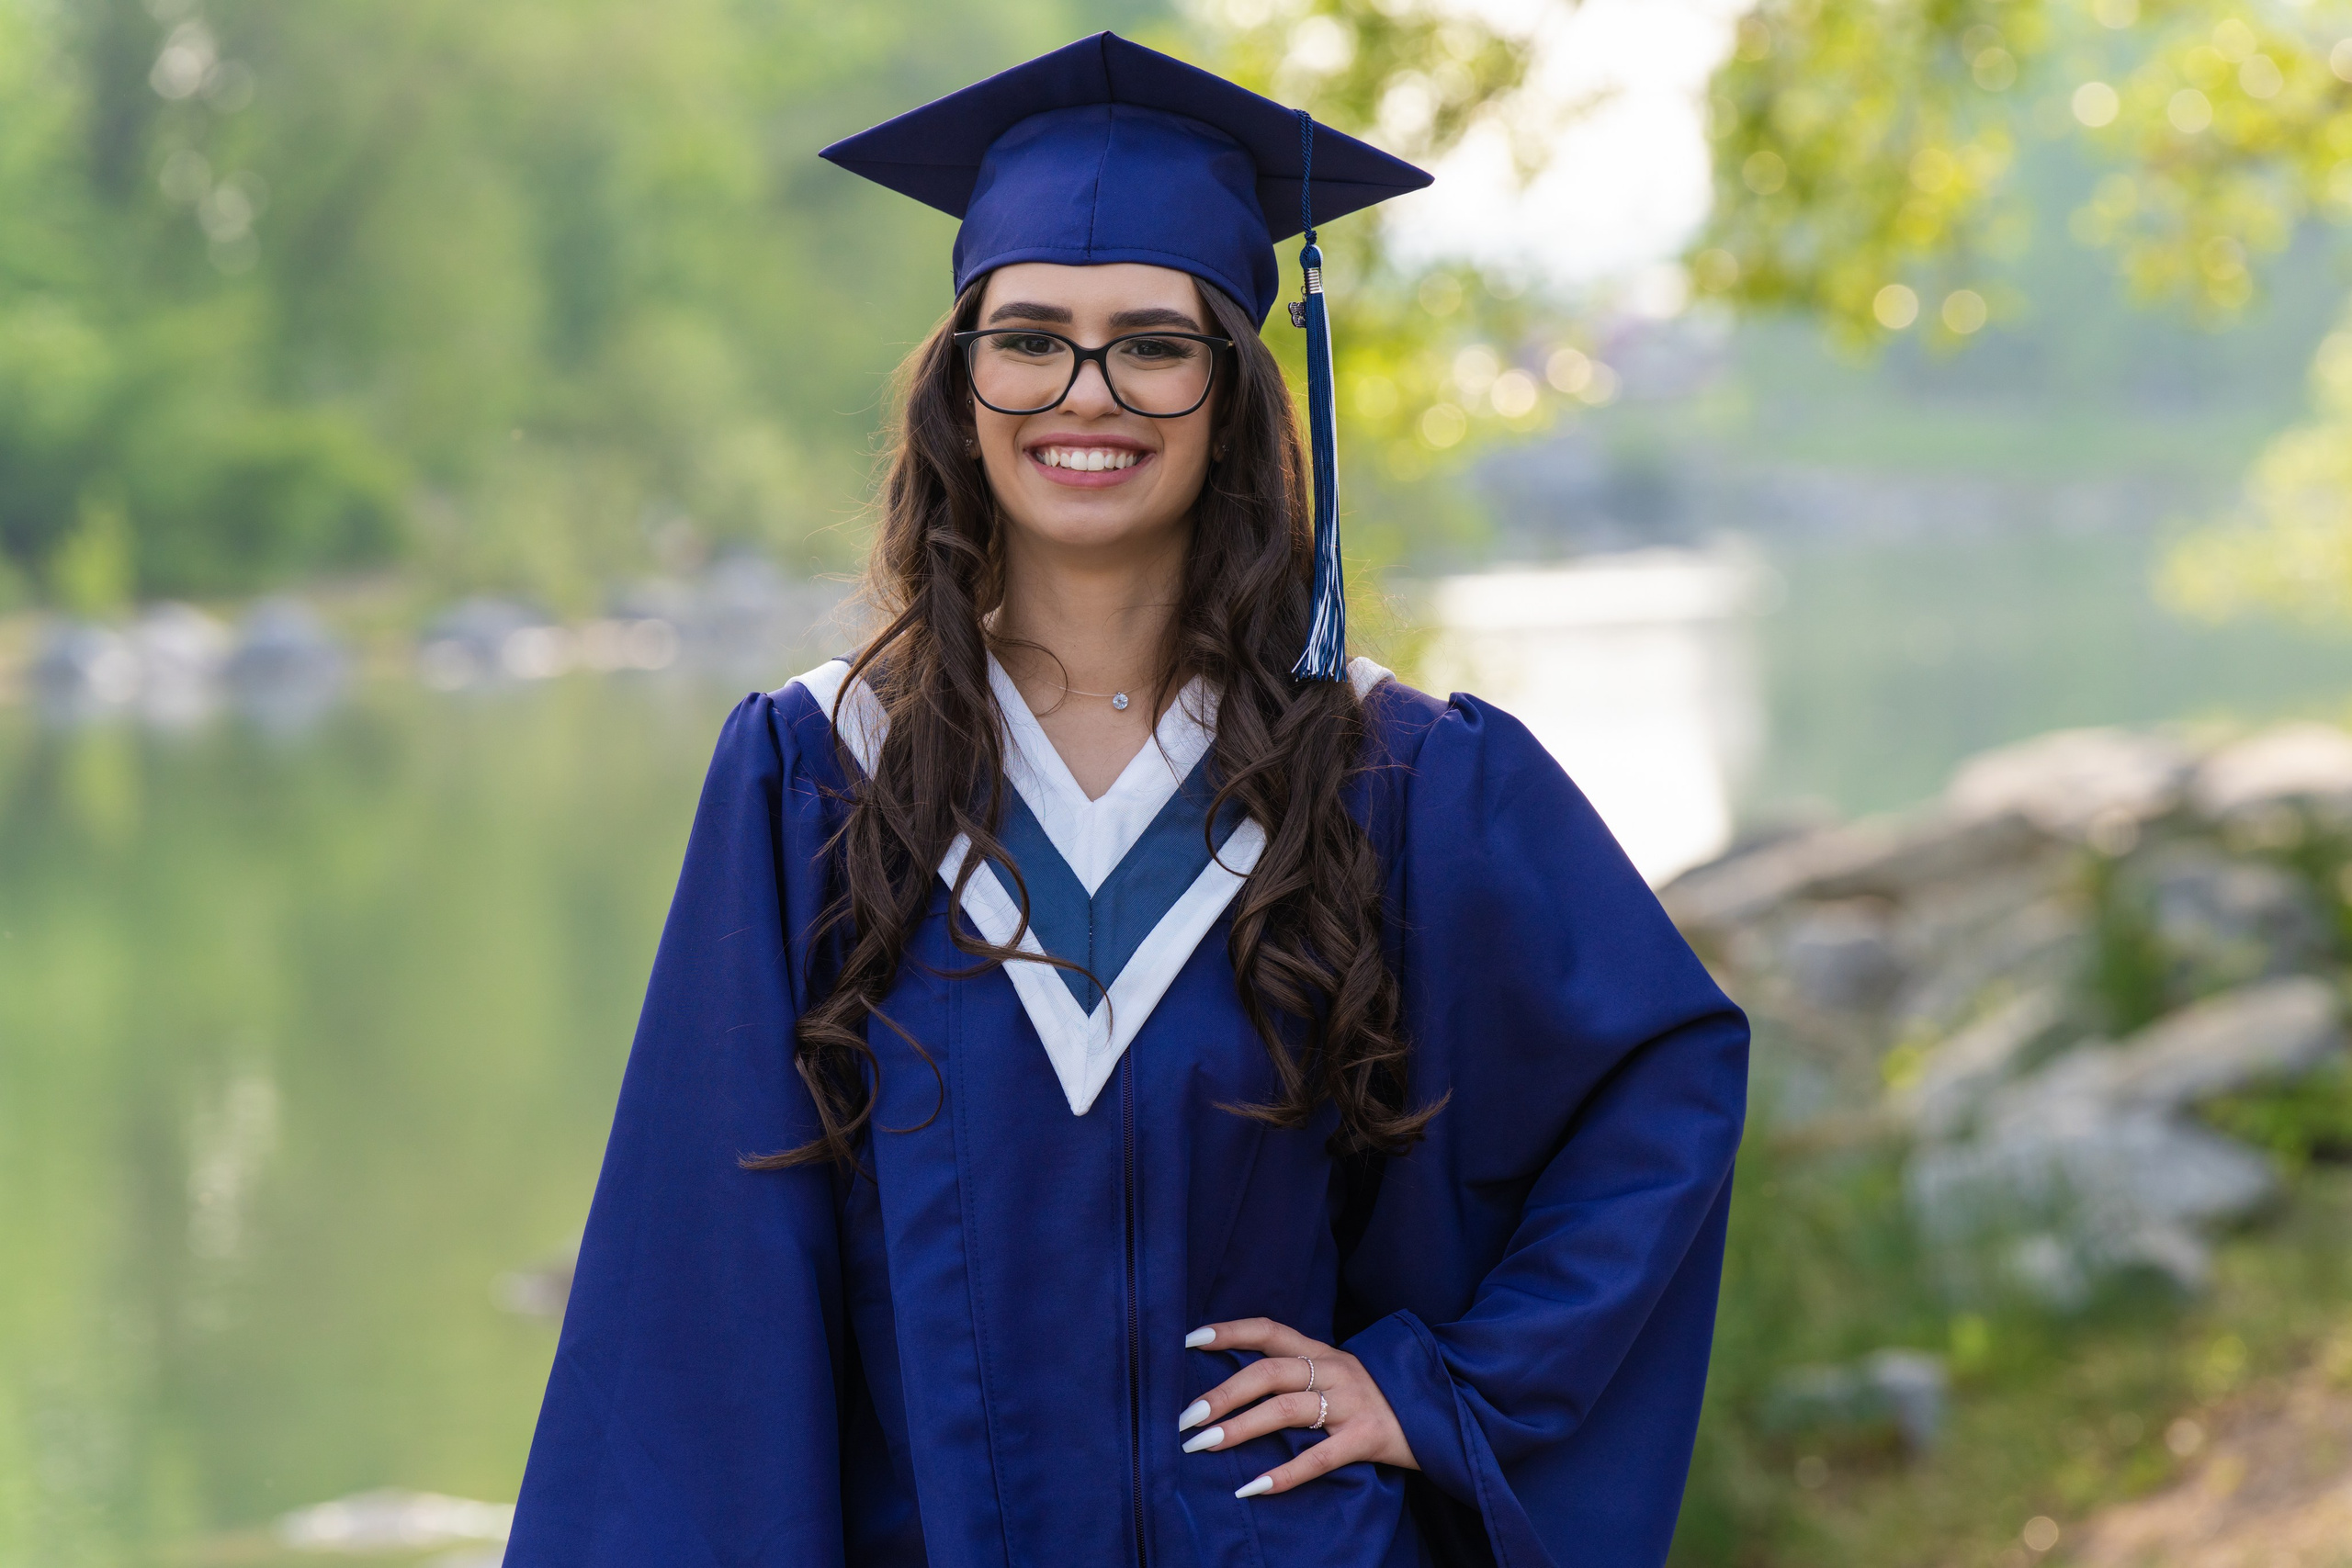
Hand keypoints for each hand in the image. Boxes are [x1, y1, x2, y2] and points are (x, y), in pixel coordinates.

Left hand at [1176, 1317, 1418, 1497]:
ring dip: (1240, 1428)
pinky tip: (1252, 1487)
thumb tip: (1236, 1389)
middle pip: (1268, 1373)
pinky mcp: (1368, 1438)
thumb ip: (1299, 1375)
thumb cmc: (1377, 1397)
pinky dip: (1284, 1474)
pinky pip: (1320, 1457)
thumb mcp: (1338, 1375)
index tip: (1188, 1339)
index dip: (1229, 1332)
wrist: (1444, 1412)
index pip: (1269, 1330)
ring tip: (1203, 1446)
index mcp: (1323, 1352)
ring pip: (1286, 1410)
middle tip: (1185, 1418)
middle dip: (1221, 1394)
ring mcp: (1352, 1403)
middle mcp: (1335, 1370)